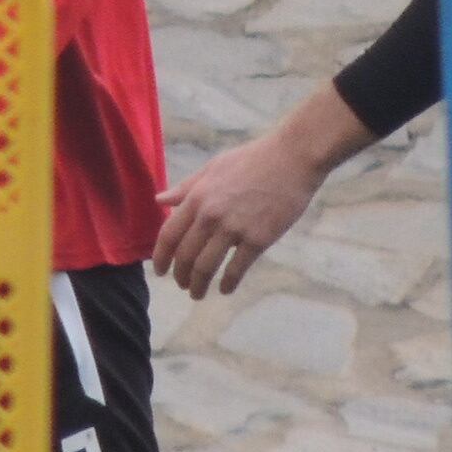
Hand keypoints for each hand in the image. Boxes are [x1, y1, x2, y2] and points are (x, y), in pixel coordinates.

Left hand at [151, 84, 375, 298]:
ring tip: (198, 293)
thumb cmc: (252, 160)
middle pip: (185, 256)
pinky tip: (225, 289)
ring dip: (199, 285)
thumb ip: (186, 188)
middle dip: (180, 276)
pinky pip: (236, 269)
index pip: (169, 235)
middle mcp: (211, 215)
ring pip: (206, 267)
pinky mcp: (258, 239)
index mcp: (197, 197)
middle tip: (182, 285)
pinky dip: (228, 283)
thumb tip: (159, 200)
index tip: (160, 271)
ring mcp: (234, 228)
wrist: (292, 158)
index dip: (161, 257)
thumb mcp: (212, 168)